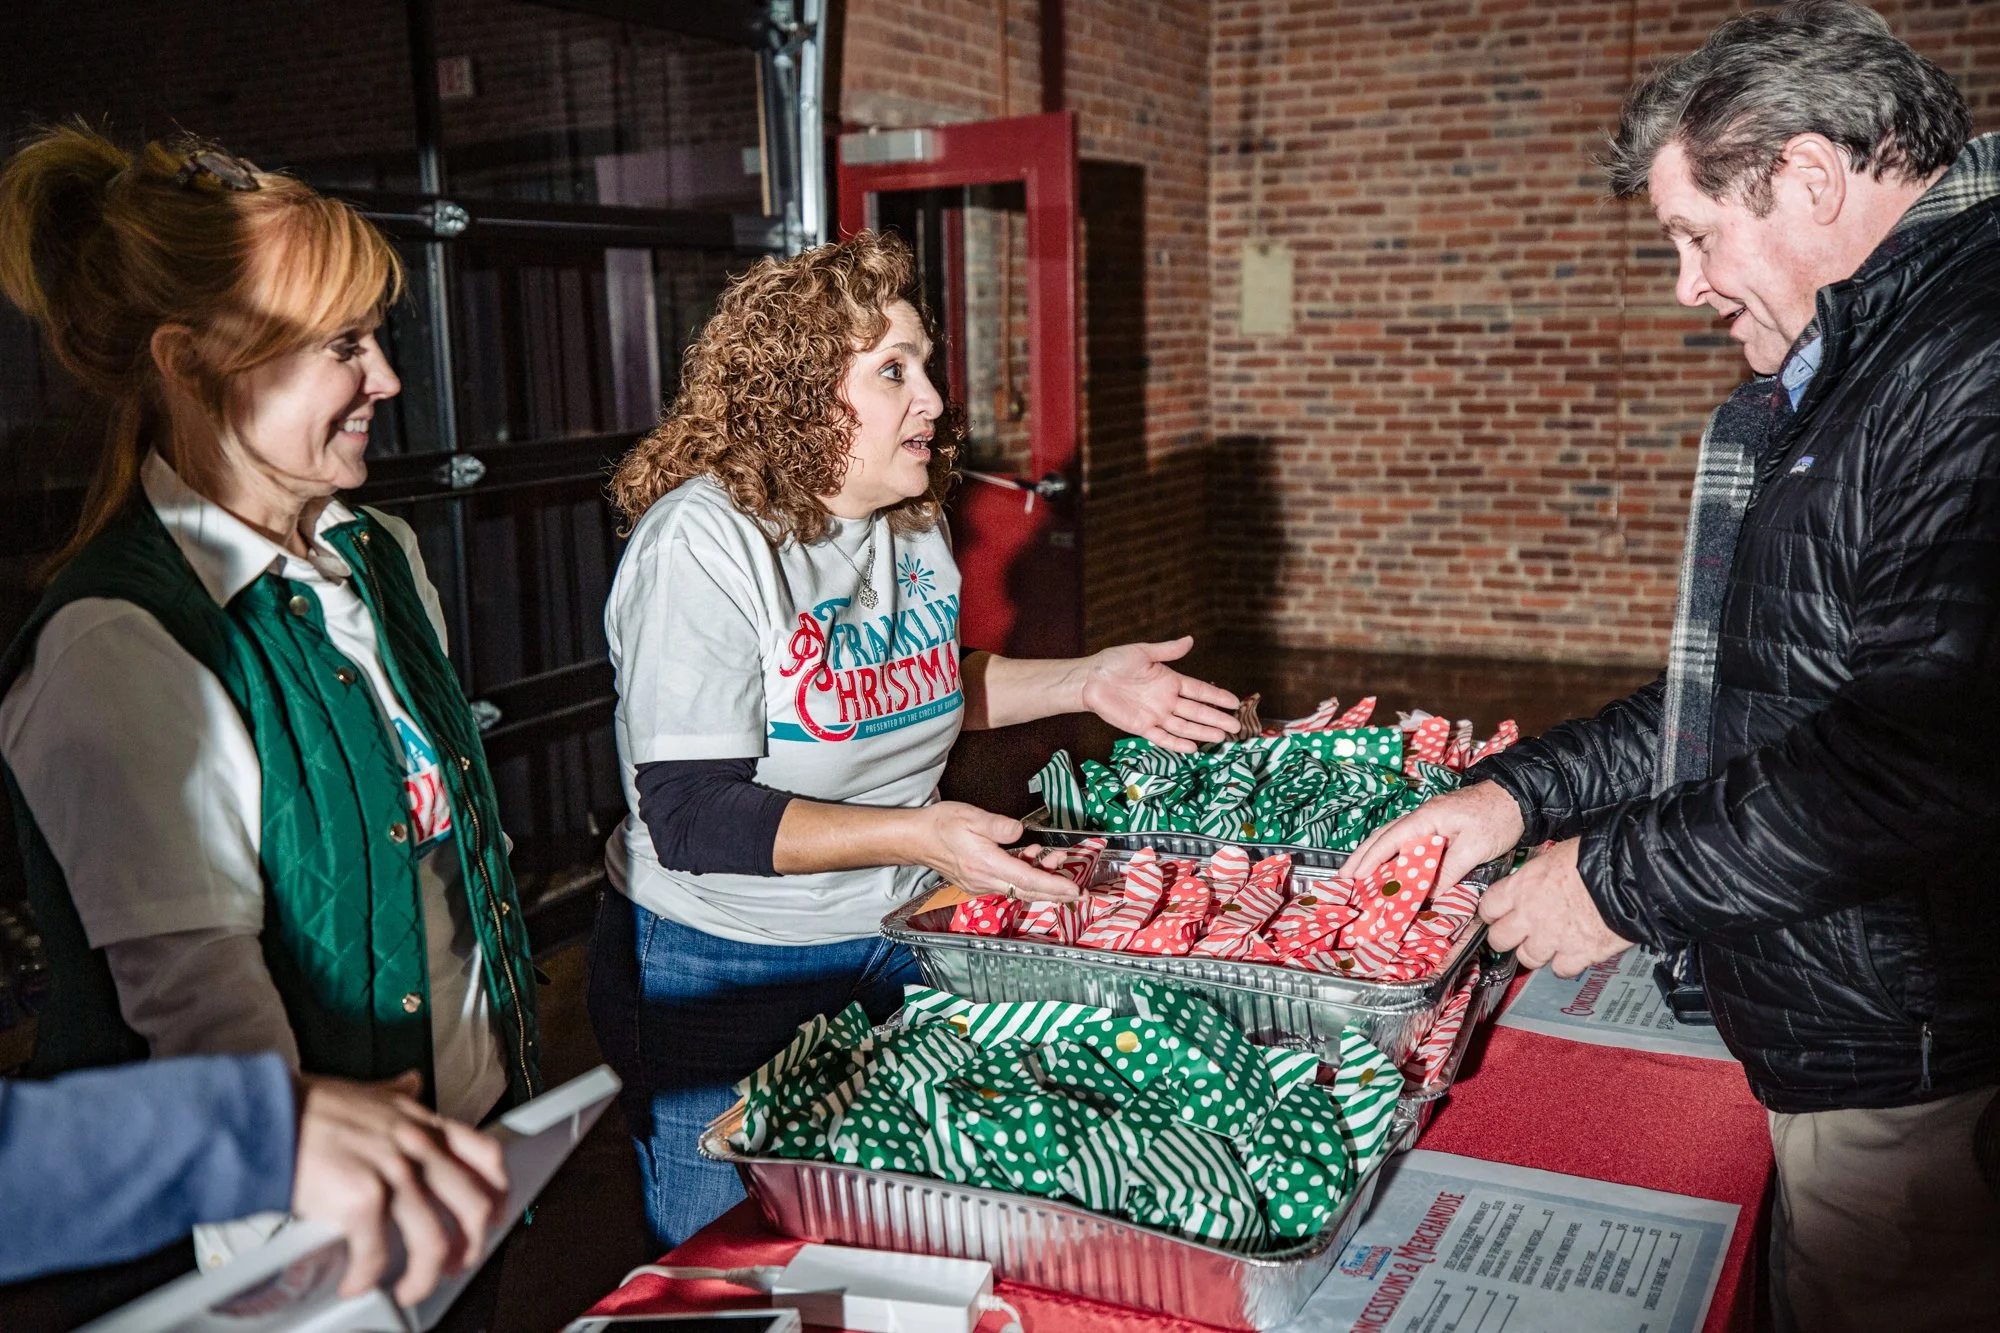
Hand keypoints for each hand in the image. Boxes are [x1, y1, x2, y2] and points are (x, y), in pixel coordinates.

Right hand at [291, 1072, 508, 1304]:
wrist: (269, 1116)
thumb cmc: (311, 1108)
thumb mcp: (369, 1093)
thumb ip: (397, 1093)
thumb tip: (412, 1083)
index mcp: (422, 1124)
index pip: (484, 1155)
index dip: (497, 1192)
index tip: (493, 1216)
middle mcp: (416, 1148)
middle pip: (472, 1206)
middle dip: (471, 1245)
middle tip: (455, 1264)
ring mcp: (392, 1173)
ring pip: (433, 1240)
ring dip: (425, 1277)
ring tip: (410, 1289)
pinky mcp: (361, 1199)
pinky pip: (377, 1254)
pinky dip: (367, 1278)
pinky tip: (356, 1282)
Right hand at [911, 803, 1083, 900]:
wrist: (917, 838)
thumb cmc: (942, 825)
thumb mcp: (972, 817)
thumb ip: (1000, 826)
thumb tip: (1020, 832)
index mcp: (986, 864)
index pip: (1027, 880)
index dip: (1053, 886)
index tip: (1073, 890)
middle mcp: (984, 880)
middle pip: (1027, 891)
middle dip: (1054, 890)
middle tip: (1077, 888)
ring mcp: (980, 884)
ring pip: (1018, 888)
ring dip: (1040, 878)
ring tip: (1054, 859)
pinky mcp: (978, 882)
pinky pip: (1007, 883)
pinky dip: (1024, 875)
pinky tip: (1031, 858)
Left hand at [1078, 636, 1240, 752]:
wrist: (1090, 679)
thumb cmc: (1114, 662)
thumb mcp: (1143, 652)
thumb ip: (1167, 650)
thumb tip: (1190, 640)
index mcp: (1170, 681)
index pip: (1199, 690)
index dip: (1217, 697)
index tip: (1235, 702)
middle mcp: (1166, 700)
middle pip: (1197, 711)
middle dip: (1217, 719)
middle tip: (1236, 727)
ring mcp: (1156, 715)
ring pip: (1184, 726)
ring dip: (1202, 732)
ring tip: (1221, 738)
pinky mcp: (1142, 727)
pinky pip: (1163, 737)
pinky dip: (1177, 743)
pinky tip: (1192, 748)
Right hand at [1346, 781, 1524, 889]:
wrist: (1518, 796)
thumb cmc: (1498, 817)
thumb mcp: (1475, 847)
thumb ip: (1449, 870)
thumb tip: (1428, 894)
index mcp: (1426, 818)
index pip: (1390, 840)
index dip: (1370, 860)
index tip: (1354, 878)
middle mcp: (1421, 816)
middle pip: (1382, 837)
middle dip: (1361, 858)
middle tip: (1342, 879)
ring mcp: (1427, 819)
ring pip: (1390, 837)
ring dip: (1371, 855)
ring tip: (1355, 874)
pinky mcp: (1436, 825)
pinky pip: (1405, 840)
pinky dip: (1390, 853)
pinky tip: (1386, 866)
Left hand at [1479, 838, 1632, 976]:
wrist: (1628, 876)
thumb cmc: (1596, 858)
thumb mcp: (1555, 855)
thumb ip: (1538, 874)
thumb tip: (1539, 876)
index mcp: (1521, 887)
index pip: (1488, 907)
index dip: (1491, 913)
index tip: (1496, 915)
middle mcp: (1530, 916)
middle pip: (1499, 939)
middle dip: (1506, 938)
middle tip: (1517, 934)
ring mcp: (1552, 939)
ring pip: (1527, 959)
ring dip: (1535, 953)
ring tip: (1546, 944)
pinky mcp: (1577, 955)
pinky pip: (1560, 970)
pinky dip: (1565, 965)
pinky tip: (1571, 954)